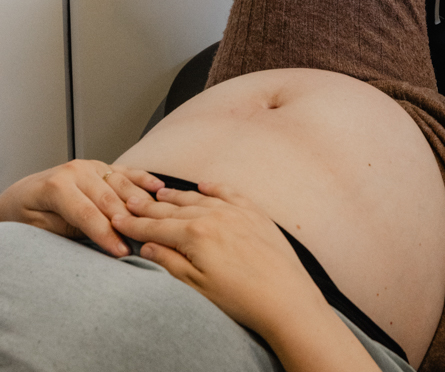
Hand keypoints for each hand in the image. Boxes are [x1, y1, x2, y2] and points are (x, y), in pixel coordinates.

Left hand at [0, 160, 163, 256]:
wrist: (20, 195)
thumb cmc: (26, 214)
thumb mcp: (39, 227)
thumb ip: (69, 228)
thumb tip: (100, 237)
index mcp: (58, 185)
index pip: (88, 213)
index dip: (106, 234)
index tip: (122, 252)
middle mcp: (77, 170)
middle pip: (110, 199)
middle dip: (128, 222)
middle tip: (145, 242)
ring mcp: (92, 165)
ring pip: (123, 185)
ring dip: (141, 203)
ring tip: (158, 221)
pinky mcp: (102, 166)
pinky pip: (128, 171)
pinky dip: (144, 179)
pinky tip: (159, 188)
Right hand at [114, 183, 320, 336]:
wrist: (286, 298)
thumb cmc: (241, 298)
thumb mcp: (196, 287)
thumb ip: (169, 262)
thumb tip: (147, 246)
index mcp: (196, 234)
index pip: (156, 227)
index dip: (134, 225)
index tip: (118, 220)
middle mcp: (214, 215)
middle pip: (173, 210)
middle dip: (149, 208)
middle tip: (131, 203)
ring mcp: (236, 211)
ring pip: (198, 199)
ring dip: (176, 197)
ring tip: (159, 194)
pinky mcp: (254, 213)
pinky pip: (229, 193)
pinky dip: (214, 188)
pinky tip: (203, 186)